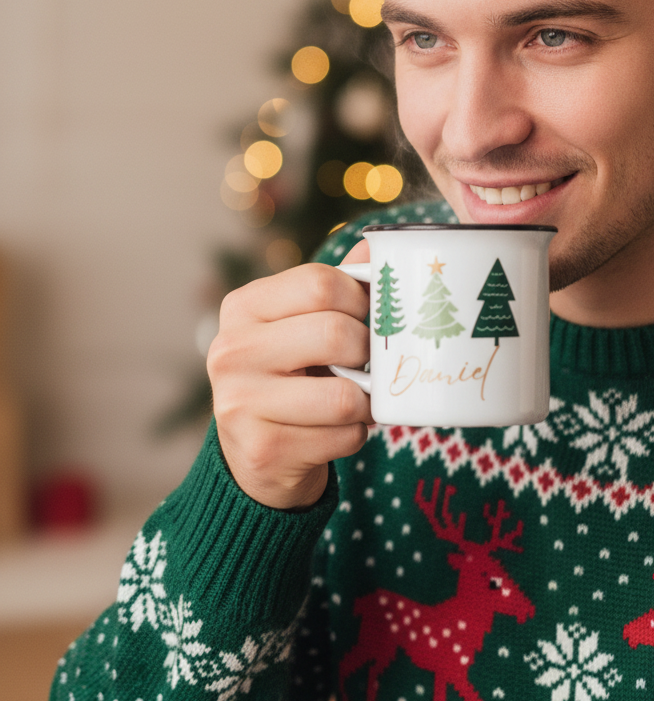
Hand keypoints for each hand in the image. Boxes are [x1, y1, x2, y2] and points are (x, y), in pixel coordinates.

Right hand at [207, 239, 371, 509]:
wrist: (256, 454)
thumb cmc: (289, 375)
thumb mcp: (300, 324)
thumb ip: (333, 288)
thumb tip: (374, 247)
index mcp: (243, 307)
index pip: (320, 283)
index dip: (360, 299)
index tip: (366, 316)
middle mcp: (232, 351)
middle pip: (336, 334)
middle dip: (367, 351)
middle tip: (365, 361)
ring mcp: (241, 404)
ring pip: (345, 396)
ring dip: (366, 402)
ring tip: (356, 399)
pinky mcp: (264, 451)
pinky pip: (344, 437)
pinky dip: (355, 434)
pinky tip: (337, 430)